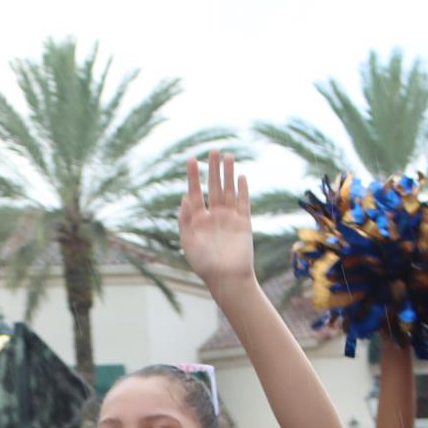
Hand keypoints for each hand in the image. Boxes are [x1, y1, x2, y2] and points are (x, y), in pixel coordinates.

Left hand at [178, 151, 254, 290]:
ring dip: (228, 174)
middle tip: (213, 150)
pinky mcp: (243, 223)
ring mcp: (229, 218)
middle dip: (212, 169)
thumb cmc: (204, 264)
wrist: (227, 277)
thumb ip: (185, 219)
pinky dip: (242, 189)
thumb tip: (184, 197)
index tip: (191, 160)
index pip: (195, 193)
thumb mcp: (188, 242)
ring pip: (229, 190)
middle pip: (213, 187)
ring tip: (227, 156)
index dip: (194, 177)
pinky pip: (243, 202)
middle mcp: (213, 216)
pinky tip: (240, 176)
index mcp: (198, 220)